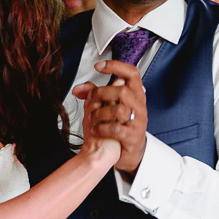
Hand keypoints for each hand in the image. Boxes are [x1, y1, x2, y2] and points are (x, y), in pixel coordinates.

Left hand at [79, 60, 147, 176]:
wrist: (127, 152)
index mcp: (136, 94)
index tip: (99, 66)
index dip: (116, 66)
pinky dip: (102, 129)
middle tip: (91, 99)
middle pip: (122, 90)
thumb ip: (94, 95)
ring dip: (100, 113)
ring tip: (93, 119)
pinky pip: (115, 129)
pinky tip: (96, 130)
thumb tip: (78, 89)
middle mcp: (140, 106)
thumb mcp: (107, 107)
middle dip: (101, 93)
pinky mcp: (133, 136)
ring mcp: (138, 121)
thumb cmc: (118, 125)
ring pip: (119, 110)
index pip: (132, 73)